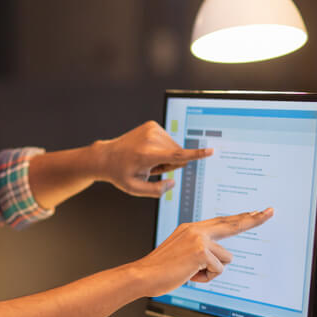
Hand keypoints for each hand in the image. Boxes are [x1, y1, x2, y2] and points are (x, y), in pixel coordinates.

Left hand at [96, 121, 211, 197]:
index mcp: (147, 155)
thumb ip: (156, 191)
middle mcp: (150, 139)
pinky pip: (169, 140)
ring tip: (147, 160)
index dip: (195, 155)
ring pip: (174, 147)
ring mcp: (151, 129)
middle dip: (169, 164)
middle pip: (177, 154)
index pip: (176, 155)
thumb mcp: (136, 189)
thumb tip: (172, 182)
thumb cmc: (120, 173)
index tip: (210, 151)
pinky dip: (162, 148)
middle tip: (149, 168)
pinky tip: (147, 151)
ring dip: (165, 156)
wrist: (106, 156)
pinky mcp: (152, 125)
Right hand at [132, 209, 273, 295]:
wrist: (143, 275)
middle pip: (232, 224)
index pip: (222, 222)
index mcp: (191, 228)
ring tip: (190, 272)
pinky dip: (206, 278)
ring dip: (211, 271)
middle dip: (254, 220)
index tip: (257, 212)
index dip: (241, 218)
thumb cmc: (160, 270)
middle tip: (271, 211)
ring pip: (226, 259)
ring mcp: (199, 239)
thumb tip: (218, 260)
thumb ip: (199, 250)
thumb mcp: (181, 254)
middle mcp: (196, 229)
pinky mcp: (201, 251)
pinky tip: (189, 275)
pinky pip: (218, 270)